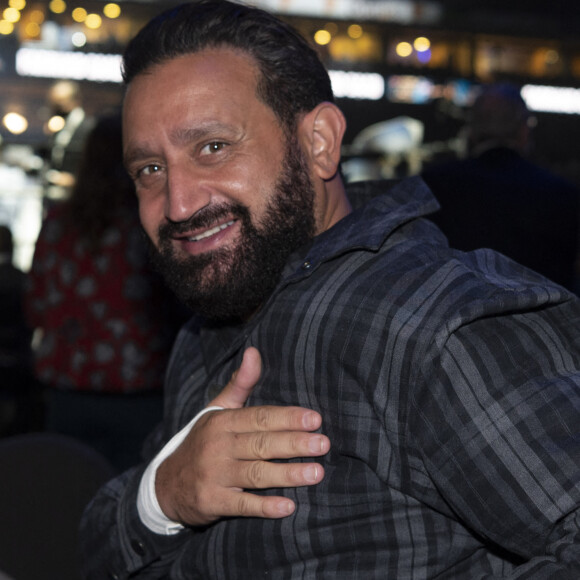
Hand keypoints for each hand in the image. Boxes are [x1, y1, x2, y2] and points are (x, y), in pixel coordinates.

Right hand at [155, 347, 329, 526]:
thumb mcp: (216, 410)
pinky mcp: (212, 502)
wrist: (165, 483)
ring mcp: (214, 475)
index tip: (315, 419)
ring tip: (316, 473)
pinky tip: (288, 506)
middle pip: (261, 444)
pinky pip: (242, 505)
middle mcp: (218, 446)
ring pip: (256, 474)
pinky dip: (264, 507)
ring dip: (288, 474)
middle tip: (324, 444)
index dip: (288, 418)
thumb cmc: (202, 441)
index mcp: (222, 422)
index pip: (260, 417)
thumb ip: (240, 384)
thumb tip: (254, 351)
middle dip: (294, 443)